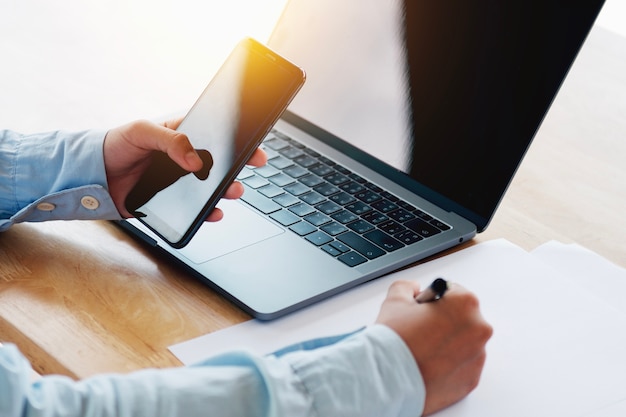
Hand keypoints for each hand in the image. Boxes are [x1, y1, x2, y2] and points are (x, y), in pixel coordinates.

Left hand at [103, 119, 266, 219]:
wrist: (93, 176)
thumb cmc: (115, 145)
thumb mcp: (141, 131)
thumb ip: (170, 140)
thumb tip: (195, 160)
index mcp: (181, 137)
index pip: (215, 137)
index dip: (236, 141)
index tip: (253, 146)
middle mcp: (184, 161)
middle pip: (219, 165)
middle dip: (238, 167)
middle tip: (251, 166)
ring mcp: (179, 183)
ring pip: (211, 188)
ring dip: (227, 191)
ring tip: (233, 191)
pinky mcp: (171, 204)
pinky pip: (195, 211)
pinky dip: (208, 214)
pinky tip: (215, 213)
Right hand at [375, 280, 491, 415]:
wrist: (388, 380)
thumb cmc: (394, 340)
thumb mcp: (395, 299)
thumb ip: (407, 287)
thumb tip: (414, 289)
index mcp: (465, 303)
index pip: (453, 292)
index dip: (434, 300)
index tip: (423, 310)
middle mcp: (478, 328)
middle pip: (461, 318)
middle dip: (443, 322)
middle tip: (420, 331)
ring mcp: (477, 357)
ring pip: (464, 344)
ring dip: (447, 344)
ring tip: (422, 351)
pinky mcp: (471, 380)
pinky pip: (462, 367)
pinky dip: (448, 366)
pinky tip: (428, 365)